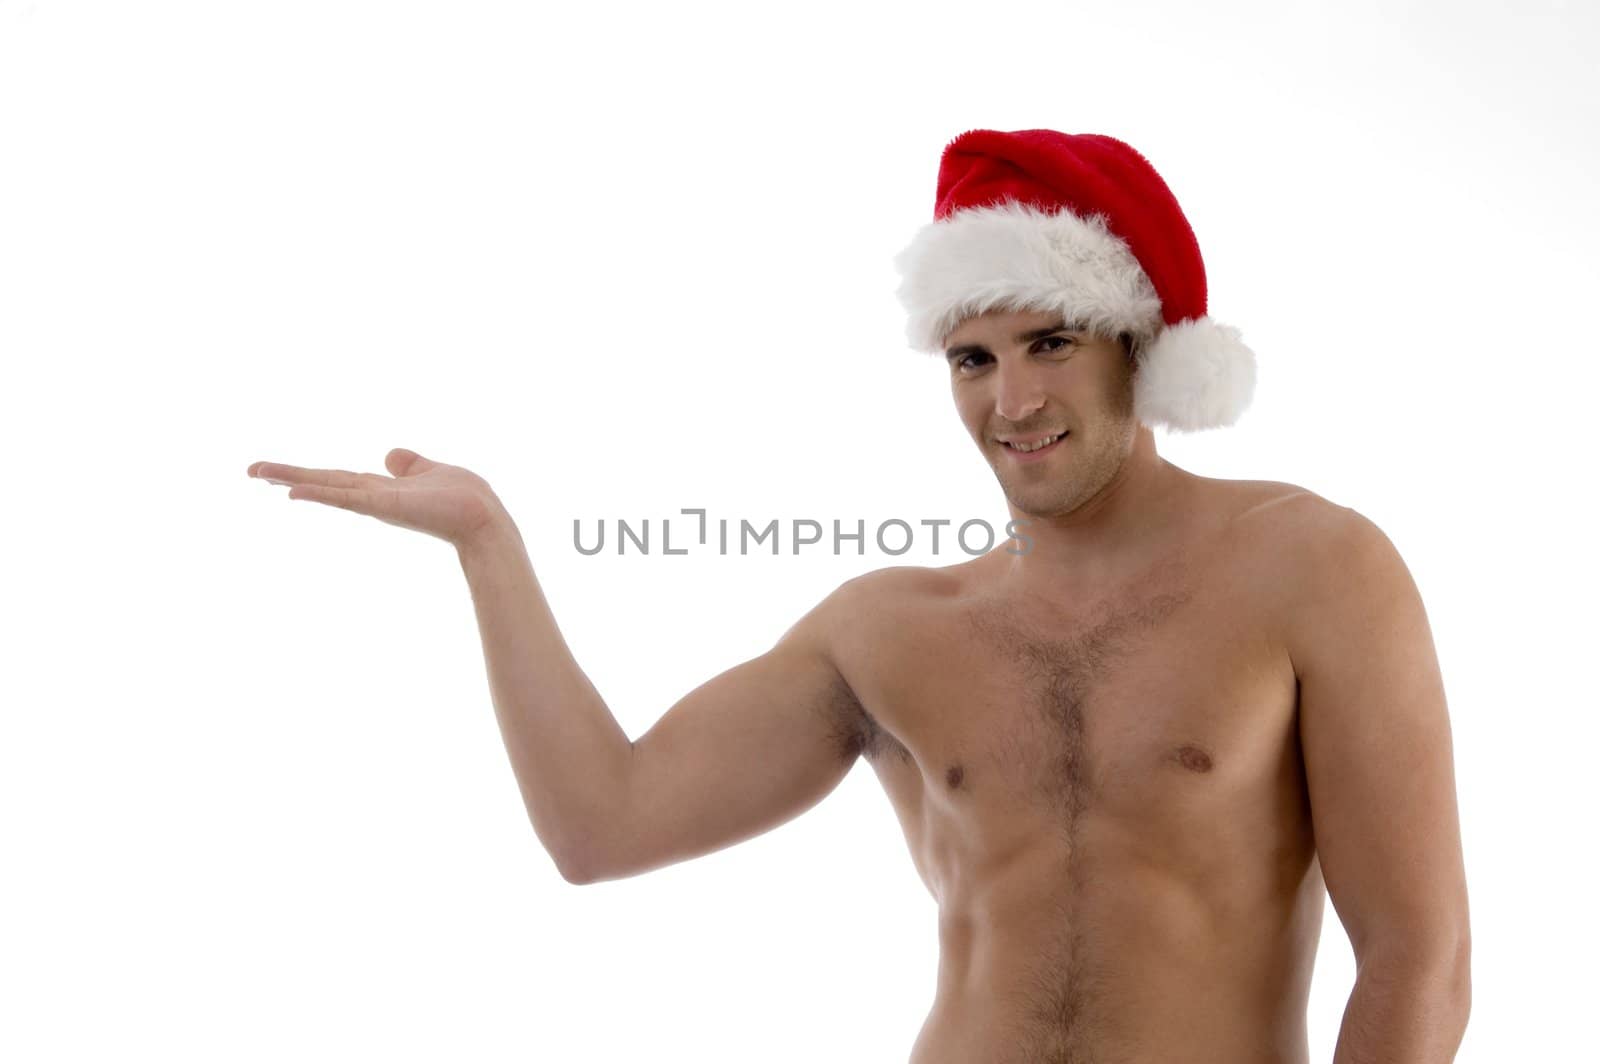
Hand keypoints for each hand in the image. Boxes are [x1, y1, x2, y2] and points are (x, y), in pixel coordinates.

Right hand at [247, 448, 510, 549]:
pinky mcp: (383, 505)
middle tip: (249, 469)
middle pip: (322, 482)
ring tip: (258, 472)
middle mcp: (373, 497)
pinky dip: (320, 493)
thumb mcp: (431, 469)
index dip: (308, 474)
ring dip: (292, 479)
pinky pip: (345, 497)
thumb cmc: (465, 499)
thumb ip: (409, 463)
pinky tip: (293, 491)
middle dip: (287, 475)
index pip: (336, 479)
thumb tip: (390, 454)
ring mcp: (376, 502)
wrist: (484, 520)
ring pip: (326, 487)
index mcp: (381, 489)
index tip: (277, 471)